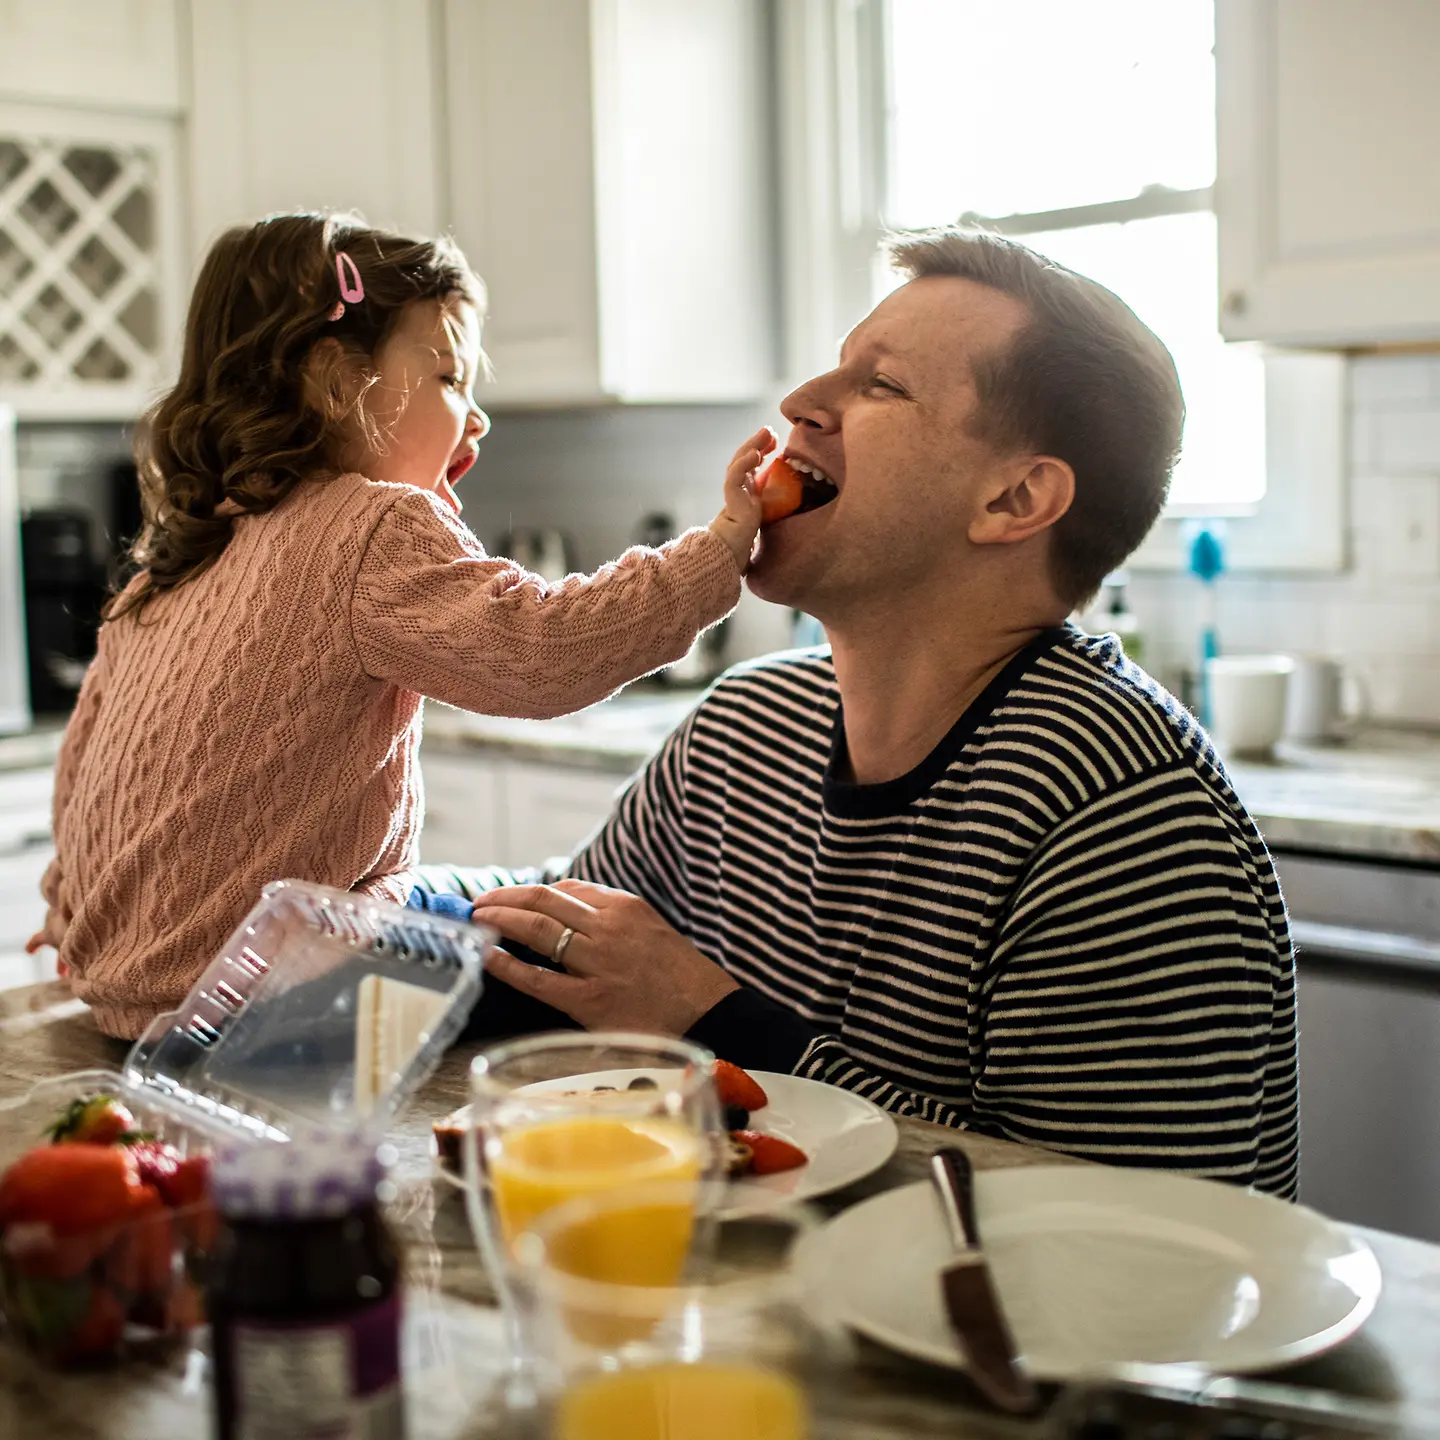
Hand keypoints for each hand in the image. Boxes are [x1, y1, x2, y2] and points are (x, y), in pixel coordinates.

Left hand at [470, 878, 738, 1035]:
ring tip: (476, 920)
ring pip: (536, 929)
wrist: (712, 1013)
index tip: (511, 896)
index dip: (531, 891)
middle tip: (479, 903)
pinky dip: (508, 964)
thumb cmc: (681, 976)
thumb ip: (613, 918)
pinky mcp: (591, 1000)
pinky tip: (488, 957)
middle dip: (505, 898)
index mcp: (625, 907)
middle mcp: (609, 927)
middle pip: (544, 900)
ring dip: (500, 920)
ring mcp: (598, 963)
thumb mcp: (651, 929)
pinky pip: (538, 978)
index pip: (567, 888)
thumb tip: (567, 913)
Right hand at [707, 426, 774, 570]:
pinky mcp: (731, 498)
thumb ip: (772, 514)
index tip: (774, 441)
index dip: (761, 450)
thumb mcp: (765, 523)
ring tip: (765, 433)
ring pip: (739, 462)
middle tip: (770, 430)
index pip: (752, 465)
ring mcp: (734, 492)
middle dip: (758, 442)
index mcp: (746, 492)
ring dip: (752, 445)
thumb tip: (800, 515)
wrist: (729, 557)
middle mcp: (739, 489)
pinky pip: (735, 476)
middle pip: (745, 458)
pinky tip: (755, 453)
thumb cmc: (744, 545)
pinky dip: (743, 462)